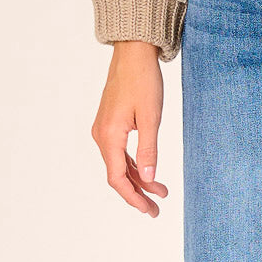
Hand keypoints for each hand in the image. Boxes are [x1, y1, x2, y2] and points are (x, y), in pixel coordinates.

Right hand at [91, 41, 169, 216]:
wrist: (133, 52)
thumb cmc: (144, 80)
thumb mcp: (151, 116)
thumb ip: (149, 149)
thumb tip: (149, 178)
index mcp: (109, 136)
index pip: (117, 179)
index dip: (133, 197)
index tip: (150, 210)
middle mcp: (101, 135)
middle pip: (117, 174)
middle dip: (138, 192)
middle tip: (157, 207)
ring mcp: (104, 128)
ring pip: (118, 163)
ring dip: (137, 178)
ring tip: (160, 191)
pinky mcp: (110, 122)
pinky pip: (119, 151)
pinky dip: (133, 163)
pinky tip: (147, 171)